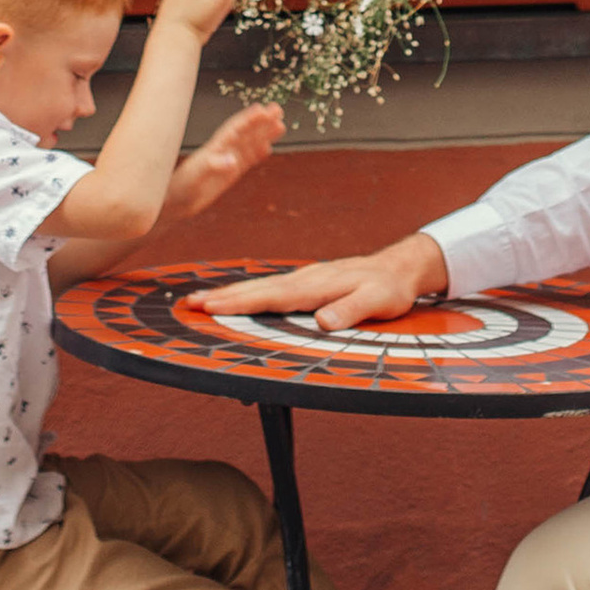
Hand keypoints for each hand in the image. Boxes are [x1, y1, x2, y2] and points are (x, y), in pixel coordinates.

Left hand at [161, 105, 284, 224]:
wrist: (174, 201)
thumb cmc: (181, 187)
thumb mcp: (196, 177)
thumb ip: (213, 166)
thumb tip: (233, 160)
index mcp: (214, 148)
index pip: (235, 129)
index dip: (248, 120)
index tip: (263, 110)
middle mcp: (222, 151)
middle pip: (245, 133)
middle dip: (261, 122)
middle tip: (278, 109)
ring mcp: (226, 161)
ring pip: (249, 144)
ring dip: (264, 135)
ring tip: (280, 125)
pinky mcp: (229, 173)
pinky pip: (246, 160)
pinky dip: (258, 153)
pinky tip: (268, 148)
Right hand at [201, 233, 448, 331]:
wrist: (399, 268)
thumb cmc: (389, 288)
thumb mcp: (378, 302)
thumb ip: (350, 310)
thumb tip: (322, 321)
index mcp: (317, 285)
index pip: (272, 296)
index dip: (241, 303)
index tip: (213, 307)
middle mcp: (305, 279)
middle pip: (257, 288)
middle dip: (223, 296)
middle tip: (190, 304)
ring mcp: (303, 278)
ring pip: (260, 286)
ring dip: (229, 293)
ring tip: (200, 299)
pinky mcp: (304, 282)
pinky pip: (269, 287)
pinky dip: (247, 291)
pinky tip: (234, 296)